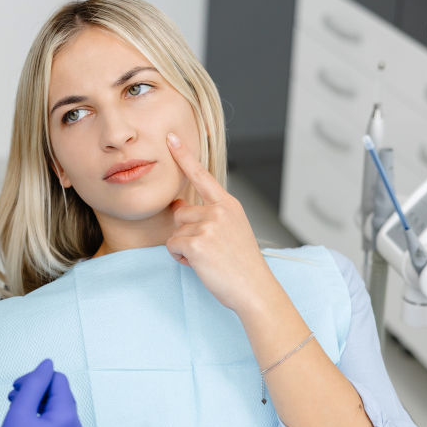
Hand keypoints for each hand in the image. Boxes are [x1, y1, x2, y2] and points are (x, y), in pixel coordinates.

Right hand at [0, 359, 82, 426]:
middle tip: (13, 398)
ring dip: (40, 407)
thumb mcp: (20, 411)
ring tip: (18, 413)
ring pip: (59, 414)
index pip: (58, 381)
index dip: (36, 379)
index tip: (16, 388)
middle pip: (60, 397)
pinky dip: (45, 424)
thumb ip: (35, 383)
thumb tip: (48, 364)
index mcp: (68, 418)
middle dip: (37, 393)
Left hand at [164, 133, 279, 314]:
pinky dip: (181, 259)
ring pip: (175, 232)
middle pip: (180, 213)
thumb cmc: (243, 265)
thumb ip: (210, 216)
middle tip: (211, 251)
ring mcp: (208, 225)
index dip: (184, 155)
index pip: (202, 175)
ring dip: (185, 248)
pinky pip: (172, 246)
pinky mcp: (196, 242)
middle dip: (187, 233)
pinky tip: (202, 265)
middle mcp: (219, 210)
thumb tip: (179, 208)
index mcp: (229, 205)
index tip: (171, 137)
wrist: (255, 290)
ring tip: (209, 259)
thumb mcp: (233, 231)